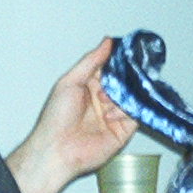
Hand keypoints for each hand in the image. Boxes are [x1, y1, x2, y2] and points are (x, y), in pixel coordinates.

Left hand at [6, 39, 138, 192]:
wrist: (58, 150)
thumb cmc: (56, 118)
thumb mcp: (70, 81)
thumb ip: (91, 61)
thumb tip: (107, 42)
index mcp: (89, 86)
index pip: (110, 68)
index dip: (118, 62)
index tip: (127, 53)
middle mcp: (103, 100)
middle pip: (124, 82)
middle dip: (123, 80)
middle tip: (118, 79)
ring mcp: (114, 115)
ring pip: (131, 97)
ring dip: (121, 97)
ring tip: (105, 102)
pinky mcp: (123, 131)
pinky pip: (135, 115)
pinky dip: (127, 111)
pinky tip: (111, 114)